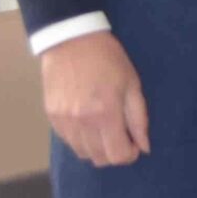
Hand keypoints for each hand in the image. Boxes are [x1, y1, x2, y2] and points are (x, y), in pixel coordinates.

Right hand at [40, 32, 150, 165]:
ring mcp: (64, 121)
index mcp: (105, 114)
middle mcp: (82, 122)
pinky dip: (81, 139)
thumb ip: (139, 119)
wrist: (70, 39)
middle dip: (114, 153)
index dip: (129, 155)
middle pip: (99, 159)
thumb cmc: (107, 58)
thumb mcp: (132, 83)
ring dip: (97, 148)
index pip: (117, 156)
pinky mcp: (52, 116)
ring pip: (82, 153)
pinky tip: (87, 122)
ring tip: (103, 129)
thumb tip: (144, 146)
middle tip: (121, 136)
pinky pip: (68, 141)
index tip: (133, 144)